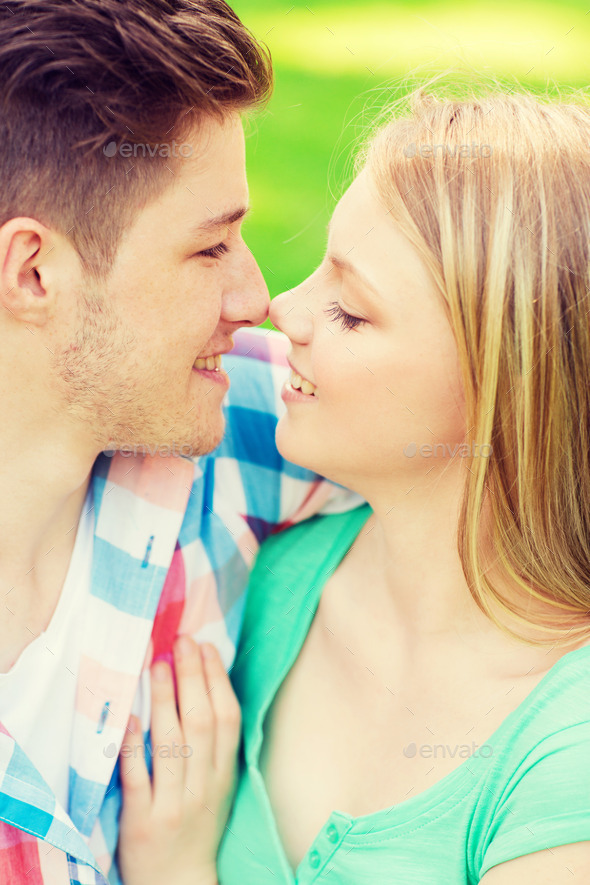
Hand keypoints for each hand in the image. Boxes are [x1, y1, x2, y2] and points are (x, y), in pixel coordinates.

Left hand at [116, 637, 240, 884]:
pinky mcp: (143, 822)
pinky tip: (130, 718)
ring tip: (157, 664)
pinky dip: (134, 749)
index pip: (228, 719)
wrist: (180, 883)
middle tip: (182, 641)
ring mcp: (173, 805)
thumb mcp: (218, 785)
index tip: (206, 647)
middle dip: (192, 678)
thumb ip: (213, 744)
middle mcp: (203, 786)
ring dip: (165, 702)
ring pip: (172, 745)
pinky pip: (138, 780)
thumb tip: (202, 684)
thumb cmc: (198, 825)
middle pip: (202, 724)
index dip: (218, 680)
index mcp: (224, 775)